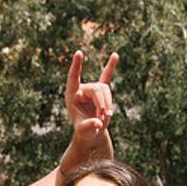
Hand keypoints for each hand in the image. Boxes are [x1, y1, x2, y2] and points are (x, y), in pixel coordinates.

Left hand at [60, 52, 117, 166]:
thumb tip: (98, 122)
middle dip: (102, 103)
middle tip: (104, 117)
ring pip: (105, 89)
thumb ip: (89, 126)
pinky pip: (107, 77)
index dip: (76, 66)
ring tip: (107, 116)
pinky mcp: (101, 91)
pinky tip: (115, 56)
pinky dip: (111, 67)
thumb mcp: (83, 131)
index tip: (79, 53)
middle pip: (96, 89)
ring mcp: (91, 89)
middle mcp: (81, 89)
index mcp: (71, 95)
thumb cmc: (84, 131)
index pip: (73, 77)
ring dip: (108, 103)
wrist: (91, 132)